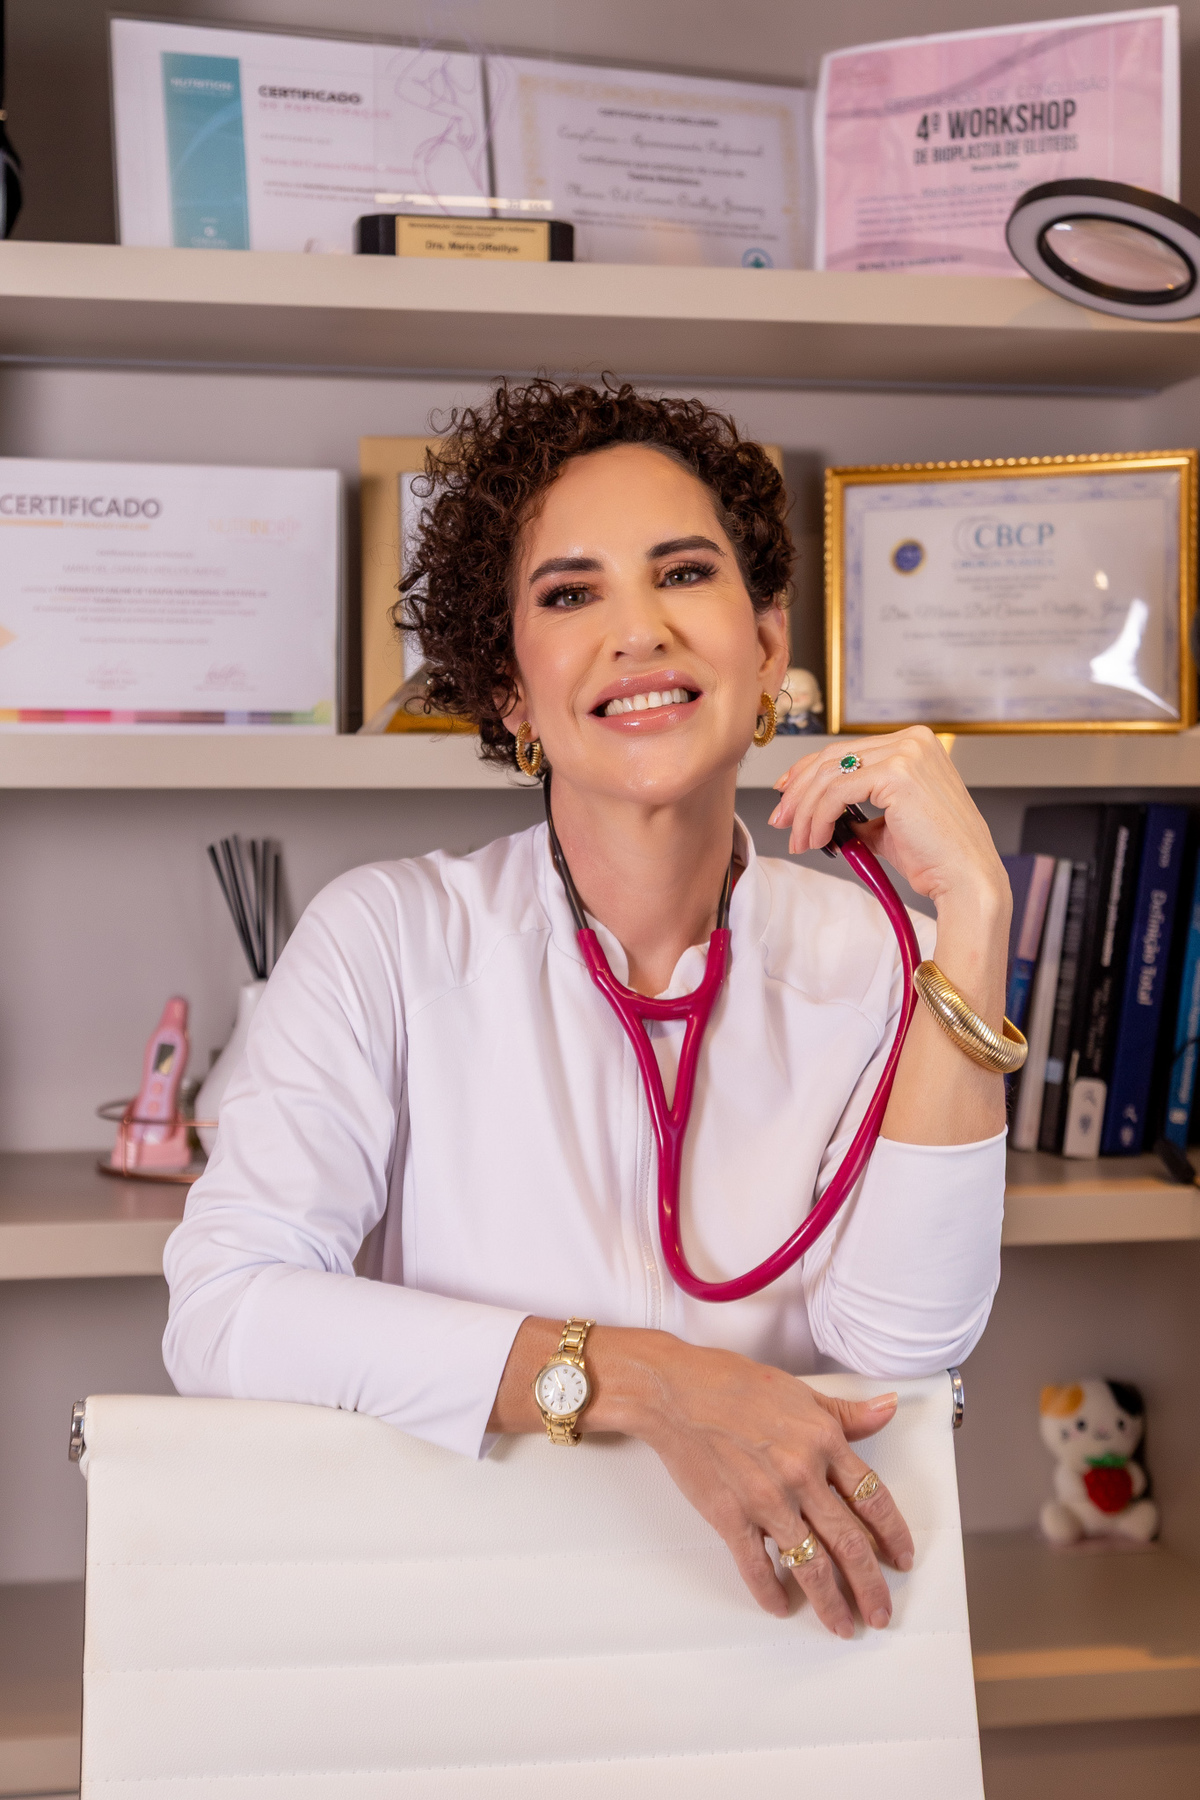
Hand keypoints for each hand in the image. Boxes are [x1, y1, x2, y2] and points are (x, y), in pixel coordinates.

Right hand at [609, 1332, 912, 1633]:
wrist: (674, 1391)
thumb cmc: (730, 1384)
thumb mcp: (799, 1392)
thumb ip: (845, 1412)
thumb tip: (887, 1409)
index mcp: (824, 1441)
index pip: (874, 1499)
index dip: (893, 1535)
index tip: (901, 1558)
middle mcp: (802, 1474)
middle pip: (850, 1542)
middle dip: (870, 1585)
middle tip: (880, 1612)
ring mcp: (766, 1500)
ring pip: (811, 1565)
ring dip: (831, 1602)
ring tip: (842, 1625)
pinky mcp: (731, 1517)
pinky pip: (757, 1567)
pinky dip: (770, 1592)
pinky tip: (779, 1605)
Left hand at [767, 725, 1005, 914]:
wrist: (965, 879)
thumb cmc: (935, 856)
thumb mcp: (888, 823)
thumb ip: (856, 808)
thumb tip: (815, 811)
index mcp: (914, 744)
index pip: (846, 750)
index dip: (808, 771)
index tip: (786, 794)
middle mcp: (912, 741)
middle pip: (832, 757)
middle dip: (799, 792)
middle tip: (782, 821)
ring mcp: (906, 753)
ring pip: (829, 775)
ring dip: (806, 812)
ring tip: (800, 840)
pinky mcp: (897, 774)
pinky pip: (837, 793)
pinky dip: (819, 818)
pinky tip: (817, 839)